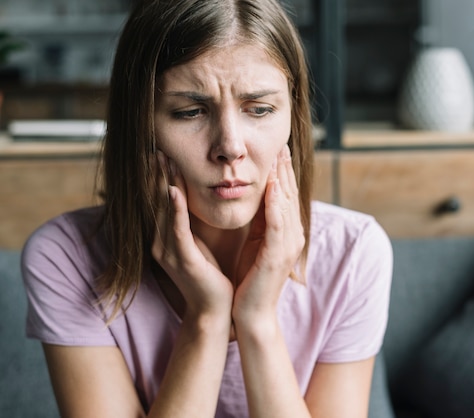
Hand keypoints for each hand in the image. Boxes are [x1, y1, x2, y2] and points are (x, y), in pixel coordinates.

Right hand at [151, 151, 233, 320]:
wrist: (216, 310)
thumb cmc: (211, 274)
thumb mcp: (200, 242)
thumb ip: (192, 221)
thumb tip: (192, 196)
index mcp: (167, 237)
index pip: (161, 200)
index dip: (160, 176)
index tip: (162, 150)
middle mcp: (162, 242)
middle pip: (157, 201)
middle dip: (157, 173)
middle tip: (156, 146)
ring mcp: (170, 252)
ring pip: (164, 211)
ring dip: (163, 183)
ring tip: (162, 159)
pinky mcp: (184, 260)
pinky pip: (177, 230)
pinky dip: (174, 210)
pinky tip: (173, 191)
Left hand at [232, 144, 304, 327]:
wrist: (251, 313)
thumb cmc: (251, 280)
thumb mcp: (256, 244)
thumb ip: (261, 223)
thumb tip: (258, 200)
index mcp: (287, 233)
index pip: (286, 197)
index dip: (283, 173)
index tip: (278, 150)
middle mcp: (293, 236)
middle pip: (290, 195)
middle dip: (286, 169)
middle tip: (281, 144)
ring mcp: (288, 246)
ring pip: (286, 205)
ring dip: (282, 178)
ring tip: (278, 156)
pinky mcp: (277, 255)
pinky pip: (277, 223)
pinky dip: (275, 203)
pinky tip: (272, 185)